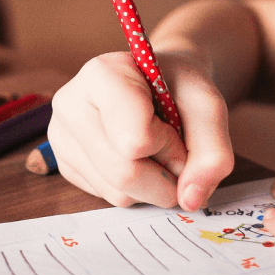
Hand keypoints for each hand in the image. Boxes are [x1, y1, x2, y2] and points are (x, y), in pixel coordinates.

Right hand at [48, 51, 233, 210]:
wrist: (158, 84)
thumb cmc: (179, 87)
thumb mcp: (208, 106)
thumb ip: (213, 151)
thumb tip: (190, 200)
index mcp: (100, 74)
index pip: (136, 140)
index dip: (170, 145)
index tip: (176, 126)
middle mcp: (70, 103)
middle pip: (123, 173)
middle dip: (165, 176)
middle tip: (176, 152)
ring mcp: (61, 136)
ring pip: (116, 192)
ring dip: (152, 185)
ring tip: (155, 151)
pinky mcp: (64, 164)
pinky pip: (107, 197)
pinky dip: (135, 189)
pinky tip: (136, 158)